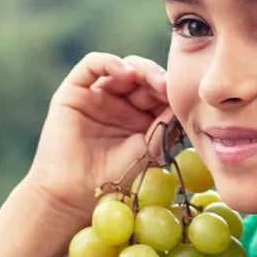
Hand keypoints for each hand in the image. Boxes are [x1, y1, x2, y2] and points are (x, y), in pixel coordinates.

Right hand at [22, 53, 172, 221]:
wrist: (75, 194)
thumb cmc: (114, 179)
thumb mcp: (149, 150)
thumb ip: (165, 125)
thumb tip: (182, 100)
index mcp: (140, 118)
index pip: (158, 92)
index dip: (170, 91)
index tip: (180, 97)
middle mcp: (119, 104)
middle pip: (142, 77)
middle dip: (157, 78)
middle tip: (167, 86)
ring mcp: (97, 96)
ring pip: (122, 67)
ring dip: (140, 69)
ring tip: (153, 81)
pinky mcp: (74, 91)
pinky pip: (92, 65)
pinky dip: (110, 62)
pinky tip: (126, 74)